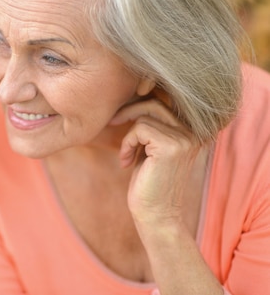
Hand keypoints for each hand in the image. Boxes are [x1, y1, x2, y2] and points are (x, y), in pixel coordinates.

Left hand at [109, 96, 202, 227]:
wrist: (156, 215)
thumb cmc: (149, 181)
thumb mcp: (151, 146)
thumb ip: (152, 123)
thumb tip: (134, 93)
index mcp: (195, 130)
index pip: (166, 99)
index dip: (140, 102)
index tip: (120, 116)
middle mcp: (196, 132)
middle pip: (156, 102)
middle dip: (129, 111)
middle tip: (112, 123)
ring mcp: (186, 138)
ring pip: (146, 115)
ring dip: (129, 134)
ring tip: (126, 155)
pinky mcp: (171, 146)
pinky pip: (140, 129)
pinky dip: (127, 143)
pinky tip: (126, 162)